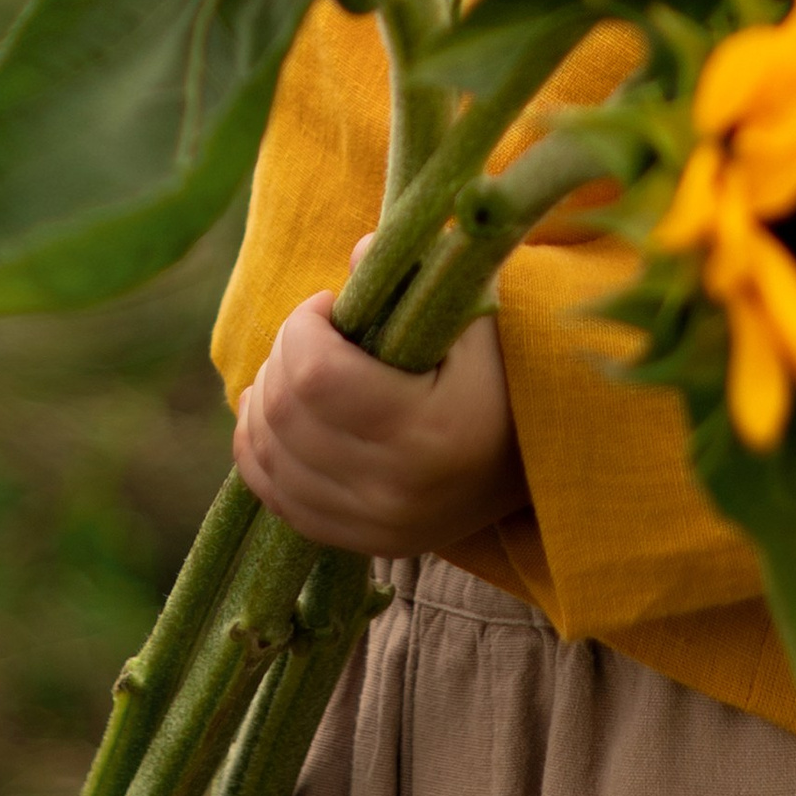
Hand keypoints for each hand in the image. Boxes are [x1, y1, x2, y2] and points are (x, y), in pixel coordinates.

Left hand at [232, 275, 527, 554]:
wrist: (534, 466)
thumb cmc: (502, 376)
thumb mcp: (475, 318)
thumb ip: (419, 278)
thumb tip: (359, 252)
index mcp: (428, 432)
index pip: (316, 375)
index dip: (305, 326)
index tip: (332, 306)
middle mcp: (392, 491)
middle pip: (284, 411)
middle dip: (283, 354)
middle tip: (316, 334)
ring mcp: (370, 527)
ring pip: (266, 452)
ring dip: (267, 396)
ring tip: (301, 369)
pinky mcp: (355, 543)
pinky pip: (271, 493)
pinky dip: (261, 445)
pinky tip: (285, 413)